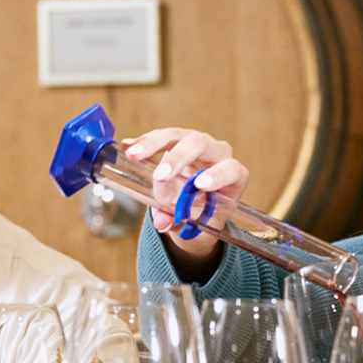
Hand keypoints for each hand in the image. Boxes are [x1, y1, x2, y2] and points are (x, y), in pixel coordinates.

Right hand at [123, 128, 249, 260]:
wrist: (195, 208)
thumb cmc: (201, 217)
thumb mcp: (193, 227)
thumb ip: (178, 223)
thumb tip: (162, 222)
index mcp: (233, 178)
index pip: (231, 170)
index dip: (218, 175)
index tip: (200, 185)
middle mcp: (219, 155)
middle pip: (201, 143)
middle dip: (179, 157)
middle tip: (160, 174)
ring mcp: (198, 145)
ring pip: (178, 135)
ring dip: (154, 144)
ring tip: (134, 154)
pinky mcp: (179, 141)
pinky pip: (162, 136)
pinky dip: (145, 141)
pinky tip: (129, 146)